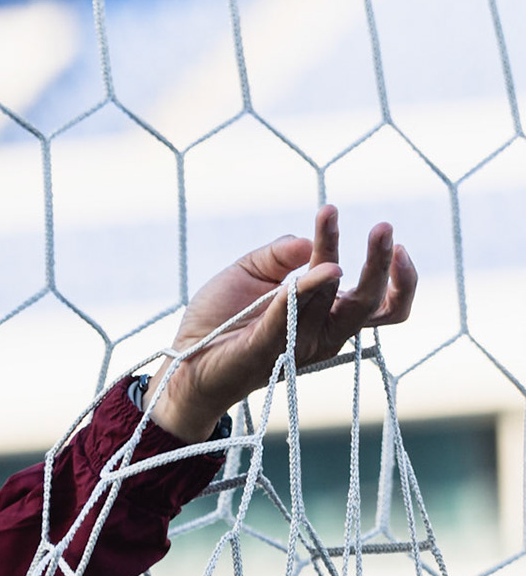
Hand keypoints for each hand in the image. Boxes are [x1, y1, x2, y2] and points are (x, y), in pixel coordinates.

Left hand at [147, 205, 417, 441]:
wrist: (184, 356)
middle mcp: (321, 333)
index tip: (386, 232)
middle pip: (370, 304)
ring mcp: (298, 344)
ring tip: (330, 219)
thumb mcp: (251, 271)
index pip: (374, 297)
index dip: (391, 270)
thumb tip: (311, 241)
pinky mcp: (268, 350)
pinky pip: (289, 316)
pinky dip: (303, 288)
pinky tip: (315, 260)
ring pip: (338, 306)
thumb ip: (282, 253)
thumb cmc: (221, 317)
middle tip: (383, 227)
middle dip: (381, 263)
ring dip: (336, 256)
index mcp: (326, 316)